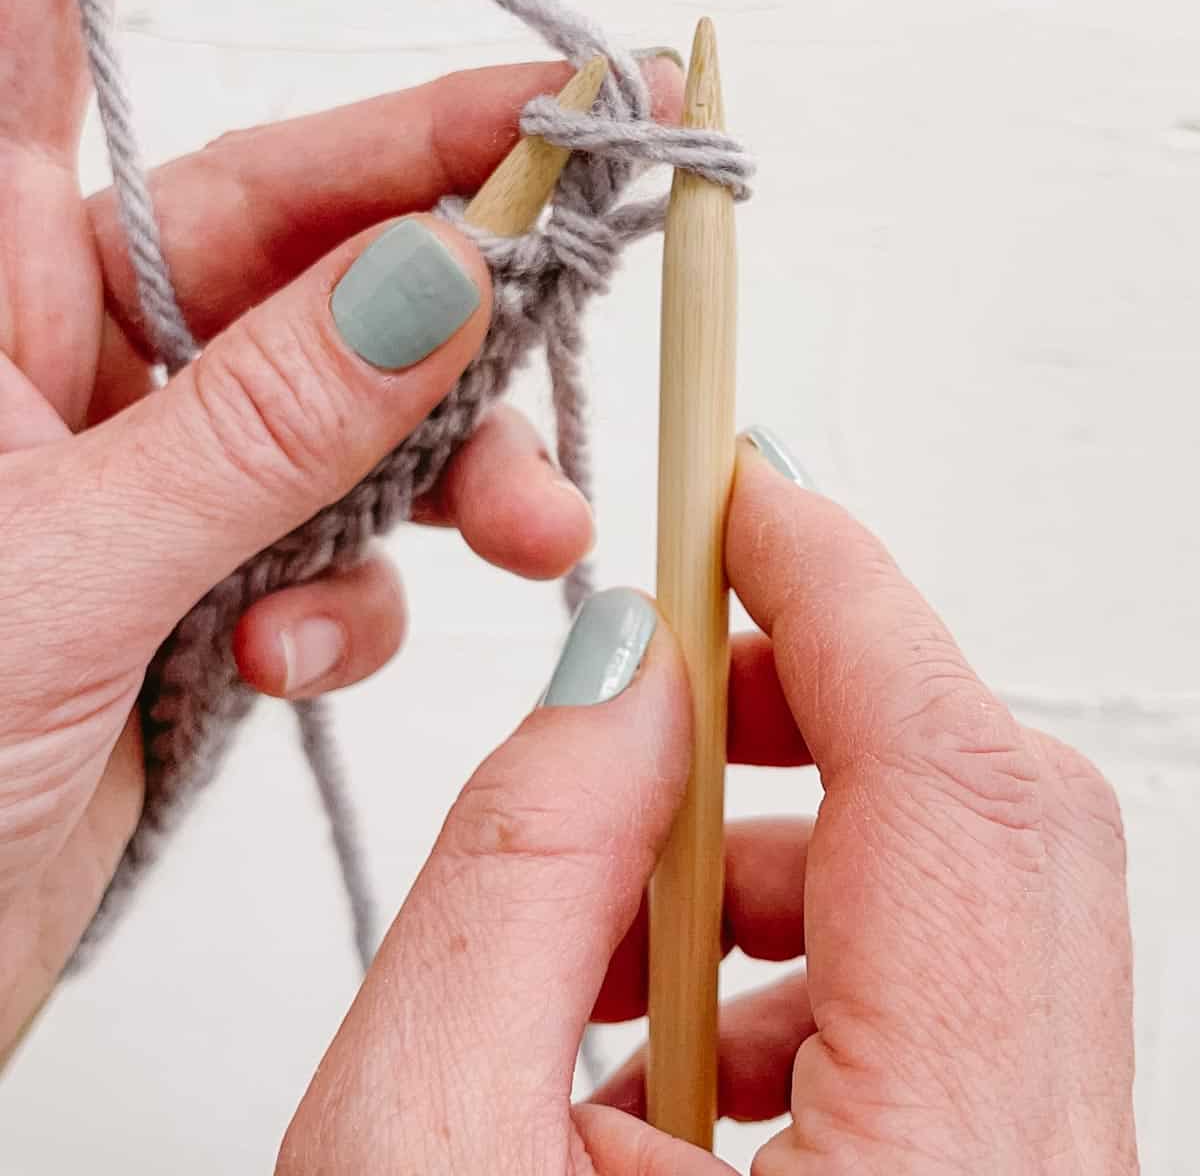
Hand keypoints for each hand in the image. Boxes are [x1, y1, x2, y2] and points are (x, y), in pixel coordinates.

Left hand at [0, 0, 681, 1048]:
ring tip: (521, 519)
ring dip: (448, 443)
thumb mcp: (56, 572)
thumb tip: (437, 275)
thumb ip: (261, 423)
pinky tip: (324, 646)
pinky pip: (331, 520)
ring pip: (350, 375)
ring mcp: (132, 442)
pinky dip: (364, 579)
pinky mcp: (195, 555)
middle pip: (290, 192)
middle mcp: (46, 324)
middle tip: (599, 170)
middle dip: (452, 194)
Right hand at [279, 432, 1136, 1173]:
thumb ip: (517, 869)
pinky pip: (958, 1009)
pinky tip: (673, 1038)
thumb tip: (617, 675)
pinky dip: (819, 957)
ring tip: (621, 930)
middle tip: (677, 669)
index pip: (950, 782)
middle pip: (1004, 828)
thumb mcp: (416, 1154)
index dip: (844, 592)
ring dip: (803, 848)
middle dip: (827, 704)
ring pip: (982, 908)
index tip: (750, 492)